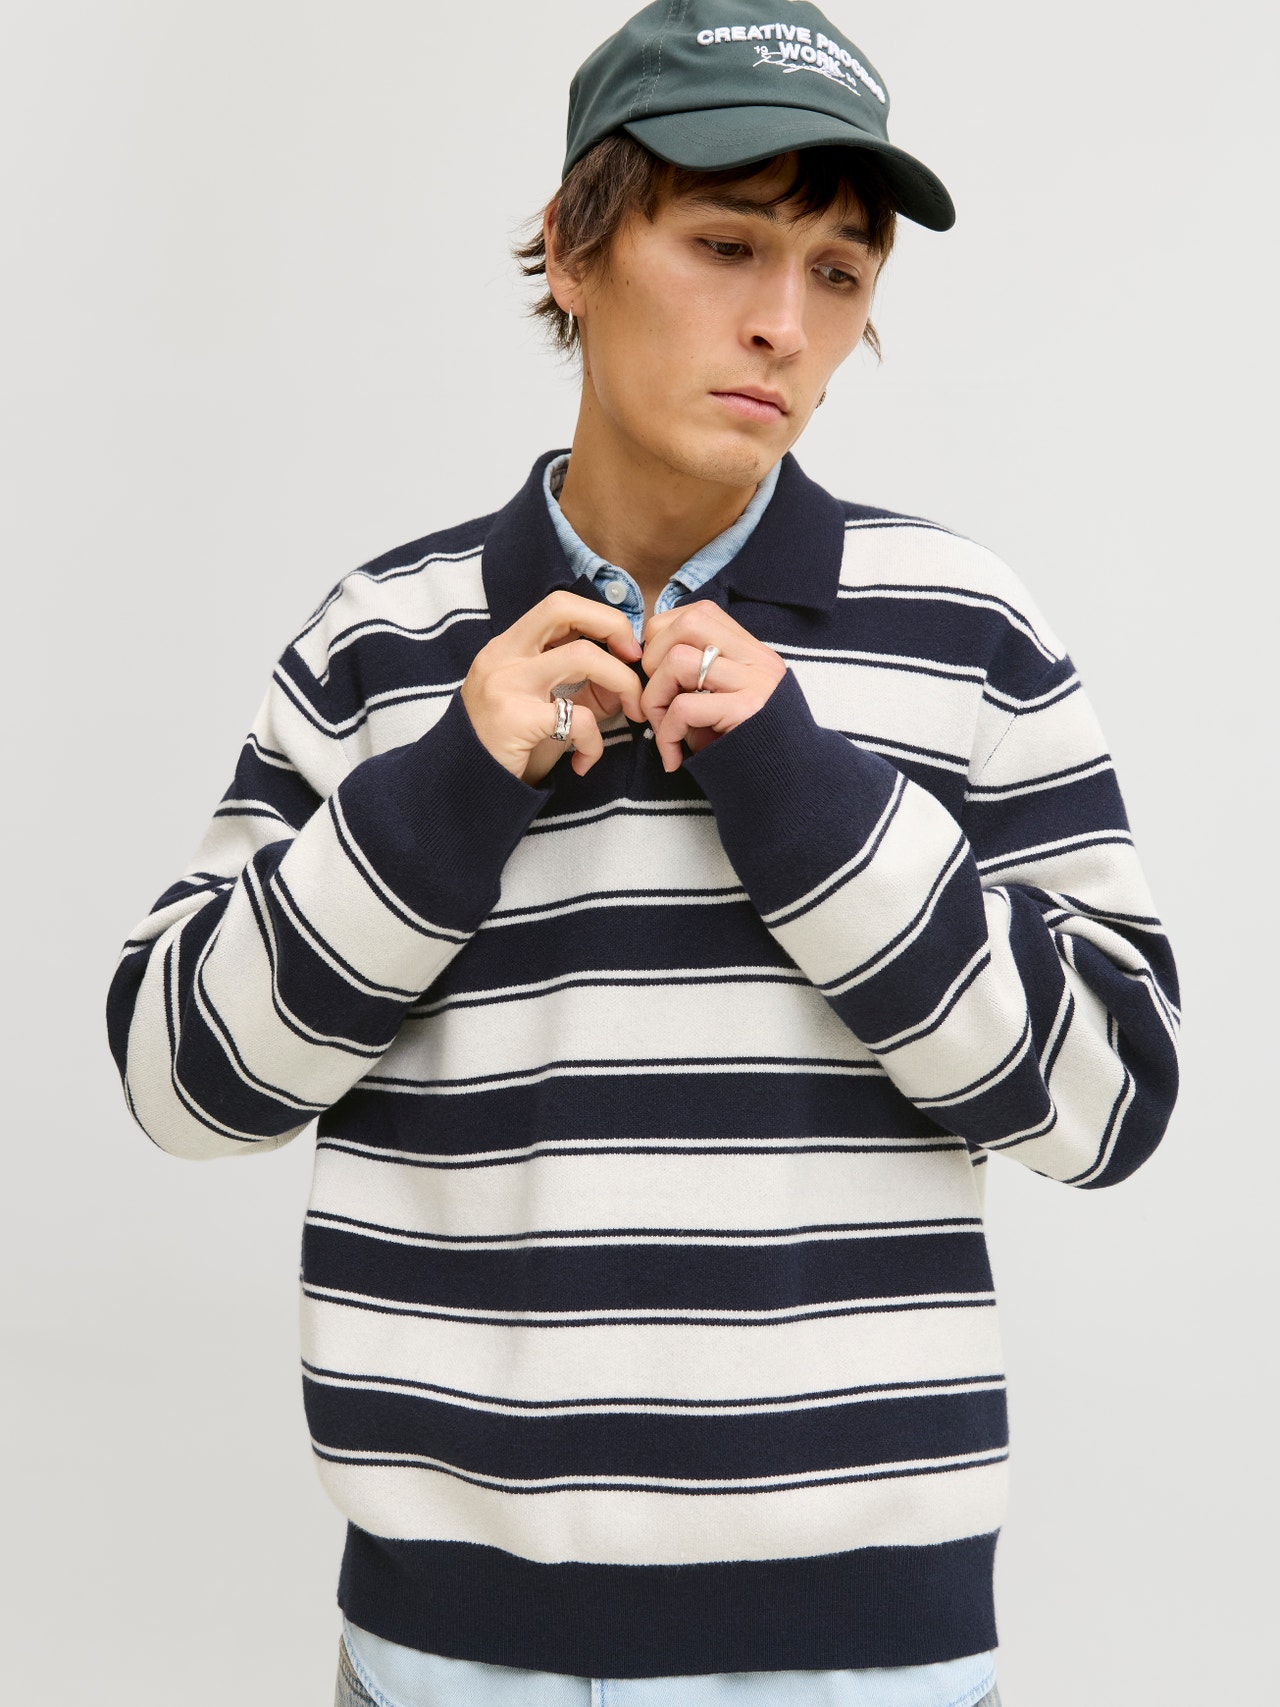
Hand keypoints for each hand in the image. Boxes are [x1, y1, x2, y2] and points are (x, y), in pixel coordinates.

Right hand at [460, 590, 644, 783]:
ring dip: (623, 682)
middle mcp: (503, 656)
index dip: (600, 616)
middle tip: (635, 661)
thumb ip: (580, 685)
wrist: (467, 787)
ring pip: (582, 657)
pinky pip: (577, 720)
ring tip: (632, 712)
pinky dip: (594, 743)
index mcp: (508, 647)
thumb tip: (628, 676)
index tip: (626, 647)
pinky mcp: (515, 720)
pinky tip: (583, 762)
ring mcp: (506, 684)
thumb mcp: (541, 705)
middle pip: (563, 608)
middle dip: (613, 625)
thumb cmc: (509, 746)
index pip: (558, 605)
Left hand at [640, 601, 787, 771]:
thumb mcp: (721, 703)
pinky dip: (666, 734)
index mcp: (751, 651)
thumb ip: (694, 677)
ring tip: (664, 731)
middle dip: (654, 660)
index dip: (664, 638)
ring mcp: (756, 683)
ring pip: (679, 661)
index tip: (656, 674)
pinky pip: (683, 708)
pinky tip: (673, 757)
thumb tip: (642, 661)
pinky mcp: (747, 711)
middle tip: (656, 702)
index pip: (698, 613)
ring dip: (655, 698)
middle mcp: (757, 659)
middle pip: (688, 623)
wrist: (786, 788)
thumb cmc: (741, 749)